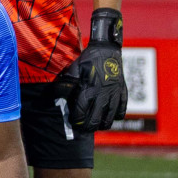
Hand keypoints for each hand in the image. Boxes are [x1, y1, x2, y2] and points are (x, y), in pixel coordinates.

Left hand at [67, 8, 125, 131]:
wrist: (107, 50)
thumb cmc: (87, 60)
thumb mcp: (73, 70)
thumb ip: (66, 84)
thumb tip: (54, 96)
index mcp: (88, 89)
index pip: (81, 112)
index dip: (77, 121)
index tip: (74, 123)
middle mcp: (102, 94)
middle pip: (96, 120)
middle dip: (88, 127)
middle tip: (84, 128)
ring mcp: (114, 94)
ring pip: (110, 118)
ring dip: (103, 124)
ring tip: (97, 124)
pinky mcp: (122, 92)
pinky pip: (122, 110)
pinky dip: (117, 116)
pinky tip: (111, 116)